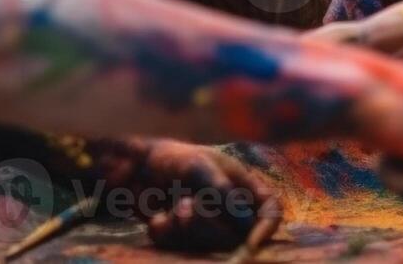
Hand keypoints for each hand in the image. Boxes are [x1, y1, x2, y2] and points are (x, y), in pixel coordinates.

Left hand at [93, 139, 277, 251]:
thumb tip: (247, 222)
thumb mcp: (198, 167)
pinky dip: (167, 234)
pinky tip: (156, 219)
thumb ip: (221, 191)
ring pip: (207, 244)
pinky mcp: (182, 235)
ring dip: (183, 230)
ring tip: (168, 211)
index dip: (267, 226)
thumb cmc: (172, 157)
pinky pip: (181, 246)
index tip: (252, 243)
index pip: (270, 208)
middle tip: (183, 210)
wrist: (132, 166)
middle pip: (236, 234)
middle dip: (207, 227)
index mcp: (241, 184)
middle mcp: (227, 207)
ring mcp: (205, 223)